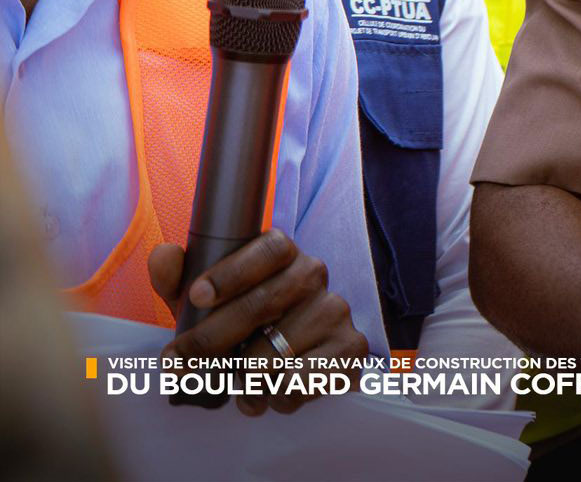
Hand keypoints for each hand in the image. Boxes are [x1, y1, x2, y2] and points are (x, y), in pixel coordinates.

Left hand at [148, 230, 367, 415]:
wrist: (293, 359)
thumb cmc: (241, 325)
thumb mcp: (205, 303)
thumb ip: (178, 279)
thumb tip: (164, 256)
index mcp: (284, 254)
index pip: (269, 248)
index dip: (232, 271)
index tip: (196, 297)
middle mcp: (314, 275)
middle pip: (262, 303)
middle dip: (211, 339)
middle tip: (178, 363)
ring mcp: (336, 310)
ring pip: (276, 351)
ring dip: (243, 379)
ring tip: (236, 388)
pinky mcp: (351, 347)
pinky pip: (303, 379)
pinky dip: (277, 396)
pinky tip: (271, 394)